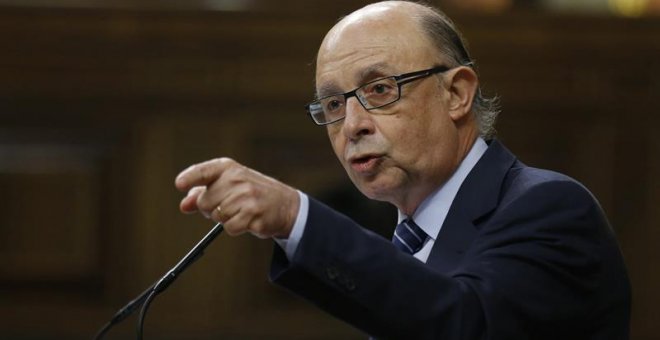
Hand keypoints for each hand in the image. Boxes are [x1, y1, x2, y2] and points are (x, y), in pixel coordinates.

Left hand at [175, 158, 299, 238]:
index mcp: (229, 169)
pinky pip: (230, 228)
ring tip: (241, 211)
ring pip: (217, 217)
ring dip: (226, 219)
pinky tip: (248, 220)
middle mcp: (237, 179)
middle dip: (212, 209)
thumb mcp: (228, 186)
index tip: (180, 184)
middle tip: (229, 205)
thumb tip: (184, 205)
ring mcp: (246, 196)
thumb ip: (203, 193)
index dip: (190, 178)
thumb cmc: (252, 194)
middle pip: (205, 202)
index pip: (204, 171)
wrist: (285, 204)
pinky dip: (236, 228)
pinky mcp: (253, 214)